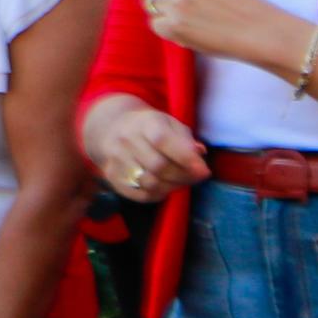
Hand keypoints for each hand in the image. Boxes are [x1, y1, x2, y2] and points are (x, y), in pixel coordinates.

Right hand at [81, 96, 209, 202]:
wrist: (114, 128)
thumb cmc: (151, 128)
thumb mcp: (171, 124)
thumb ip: (186, 140)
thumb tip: (200, 154)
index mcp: (145, 123)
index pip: (163, 140)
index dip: (186, 158)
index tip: (204, 171)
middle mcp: (126, 140)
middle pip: (158, 166)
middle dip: (183, 176)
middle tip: (196, 178)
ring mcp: (116, 159)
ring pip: (150, 184)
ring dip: (172, 187)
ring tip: (181, 181)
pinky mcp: (112, 176)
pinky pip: (140, 194)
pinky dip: (159, 195)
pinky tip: (166, 187)